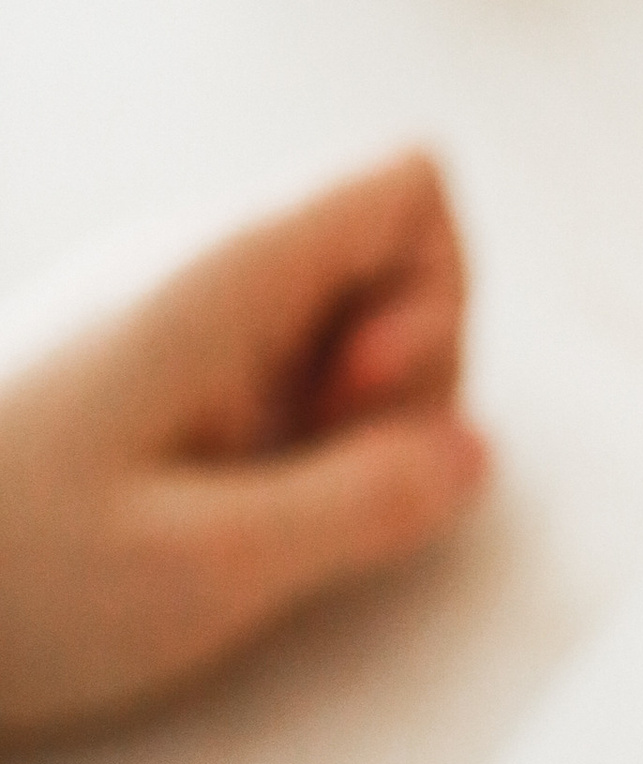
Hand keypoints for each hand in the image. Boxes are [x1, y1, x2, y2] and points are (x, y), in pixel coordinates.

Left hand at [0, 150, 487, 741]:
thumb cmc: (3, 579)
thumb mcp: (213, 567)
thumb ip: (367, 503)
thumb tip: (474, 455)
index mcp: (219, 273)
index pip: (410, 185)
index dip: (439, 299)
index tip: (355, 404)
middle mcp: (193, 262)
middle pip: (388, 261)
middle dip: (400, 384)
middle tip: (296, 482)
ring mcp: (161, 308)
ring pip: (334, 321)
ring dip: (338, 425)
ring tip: (240, 506)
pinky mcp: (135, 361)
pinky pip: (268, 367)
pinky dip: (278, 442)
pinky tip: (202, 510)